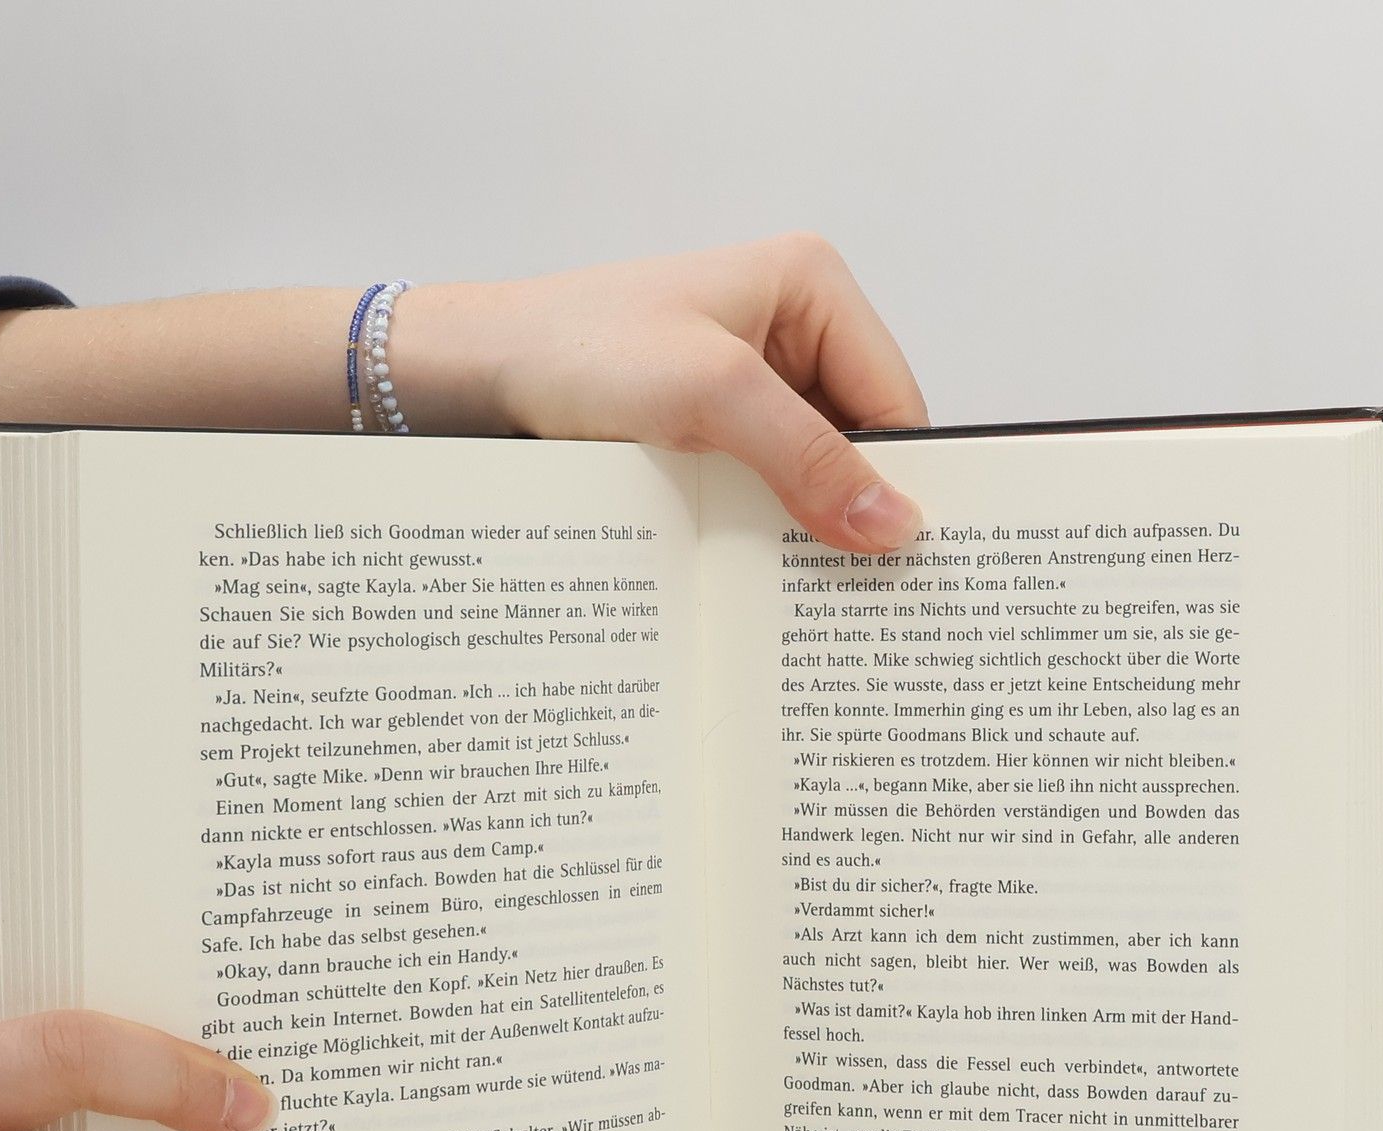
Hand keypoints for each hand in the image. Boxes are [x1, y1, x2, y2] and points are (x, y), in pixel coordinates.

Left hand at [401, 232, 931, 550]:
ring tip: (806, 591)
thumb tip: (893, 523)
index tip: (904, 560)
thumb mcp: (709, 397)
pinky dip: (765, 527)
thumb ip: (807, 458)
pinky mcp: (712, 426)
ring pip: (812, 472)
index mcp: (812, 288)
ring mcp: (751, 382)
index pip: (895, 401)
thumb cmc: (579, 350)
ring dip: (806, 526)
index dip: (902, 481)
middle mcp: (791, 329)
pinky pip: (765, 486)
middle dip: (854, 508)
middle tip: (859, 591)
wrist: (478, 374)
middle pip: (860, 441)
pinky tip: (758, 571)